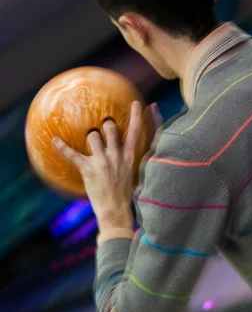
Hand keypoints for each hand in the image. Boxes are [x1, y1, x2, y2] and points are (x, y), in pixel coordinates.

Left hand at [53, 102, 160, 230]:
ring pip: (93, 136)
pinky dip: (62, 147)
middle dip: (105, 124)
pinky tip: (54, 140)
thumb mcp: (131, 171)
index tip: (136, 103)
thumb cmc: (123, 192)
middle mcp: (116, 155)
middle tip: (103, 126)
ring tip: (89, 140)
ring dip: (90, 137)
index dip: (136, 116)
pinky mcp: (89, 169)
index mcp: (129, 156)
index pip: (136, 132)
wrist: (115, 209)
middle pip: (110, 128)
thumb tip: (122, 148)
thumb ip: (127, 157)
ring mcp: (102, 162)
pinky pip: (72, 154)